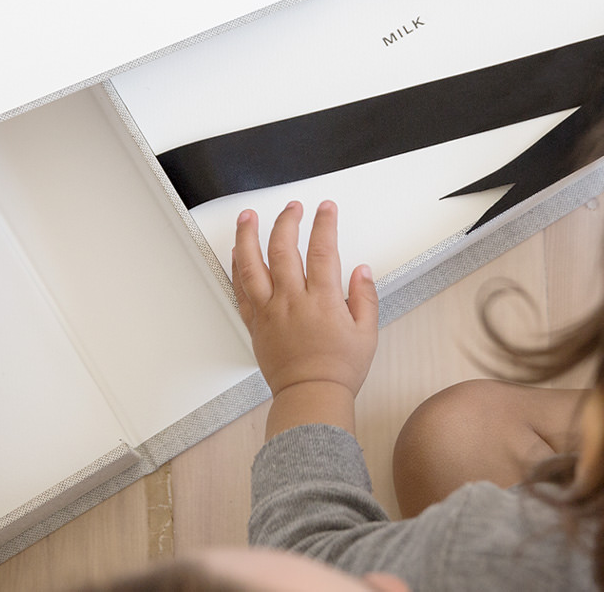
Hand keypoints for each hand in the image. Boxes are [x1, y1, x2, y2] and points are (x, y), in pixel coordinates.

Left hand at [233, 202, 377, 434]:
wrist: (310, 396)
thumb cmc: (339, 369)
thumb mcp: (367, 333)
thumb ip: (365, 297)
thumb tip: (361, 270)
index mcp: (322, 301)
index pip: (322, 250)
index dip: (324, 223)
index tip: (326, 208)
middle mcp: (292, 301)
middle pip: (283, 249)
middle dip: (287, 221)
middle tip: (292, 207)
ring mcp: (270, 311)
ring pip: (252, 265)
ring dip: (248, 236)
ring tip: (247, 216)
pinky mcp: (255, 323)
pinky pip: (241, 289)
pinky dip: (236, 267)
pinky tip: (237, 251)